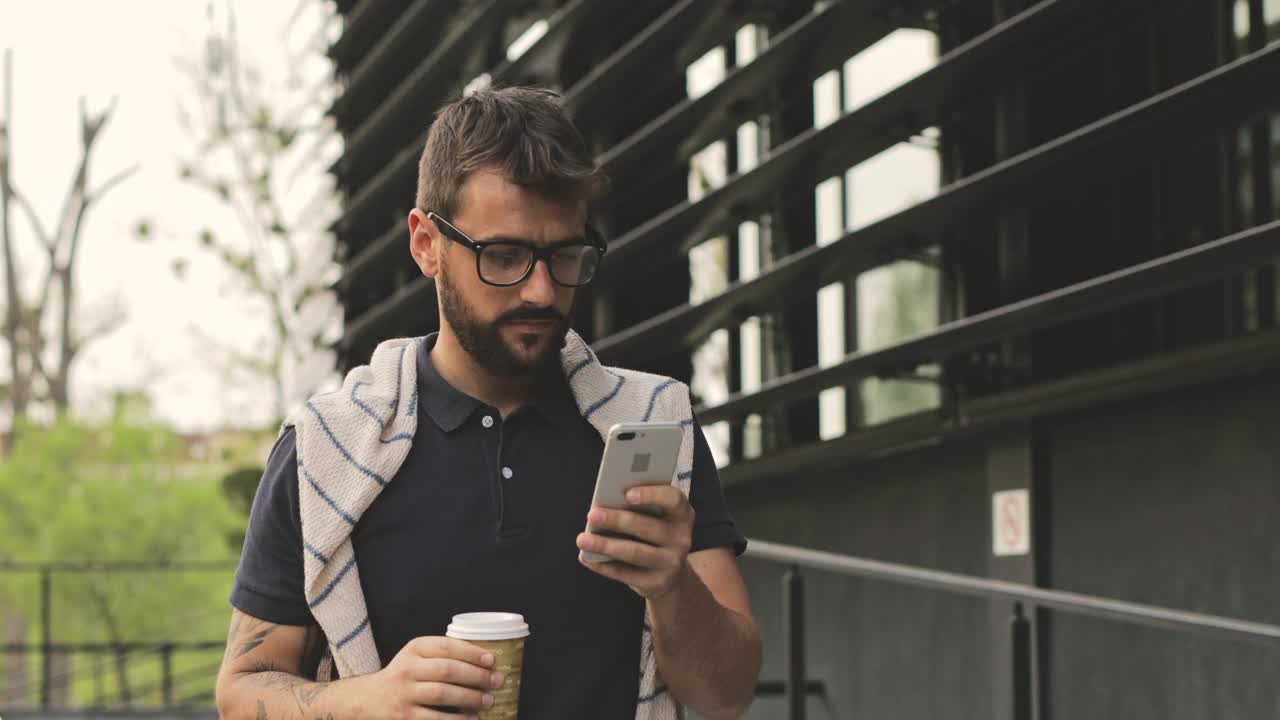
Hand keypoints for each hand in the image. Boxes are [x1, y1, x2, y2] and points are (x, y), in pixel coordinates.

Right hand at [355, 636, 504, 718]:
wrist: (370, 699)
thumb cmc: (405, 675)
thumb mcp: (417, 656)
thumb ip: (442, 654)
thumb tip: (484, 660)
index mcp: (414, 649)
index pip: (446, 646)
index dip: (471, 652)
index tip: (491, 659)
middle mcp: (407, 669)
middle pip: (447, 670)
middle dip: (476, 676)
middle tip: (496, 681)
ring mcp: (405, 694)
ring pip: (442, 694)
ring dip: (470, 698)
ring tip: (488, 701)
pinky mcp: (405, 717)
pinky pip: (435, 718)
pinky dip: (457, 719)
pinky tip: (471, 718)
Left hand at [577, 483, 695, 599]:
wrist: (669, 575)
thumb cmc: (652, 536)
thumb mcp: (654, 518)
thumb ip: (636, 509)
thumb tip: (603, 507)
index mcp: (682, 514)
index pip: (673, 499)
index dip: (651, 495)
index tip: (627, 493)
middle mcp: (681, 538)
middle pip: (648, 527)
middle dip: (617, 520)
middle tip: (592, 514)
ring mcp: (672, 562)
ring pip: (635, 552)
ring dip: (606, 545)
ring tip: (582, 539)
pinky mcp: (658, 583)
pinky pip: (626, 574)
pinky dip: (604, 566)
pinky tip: (587, 558)